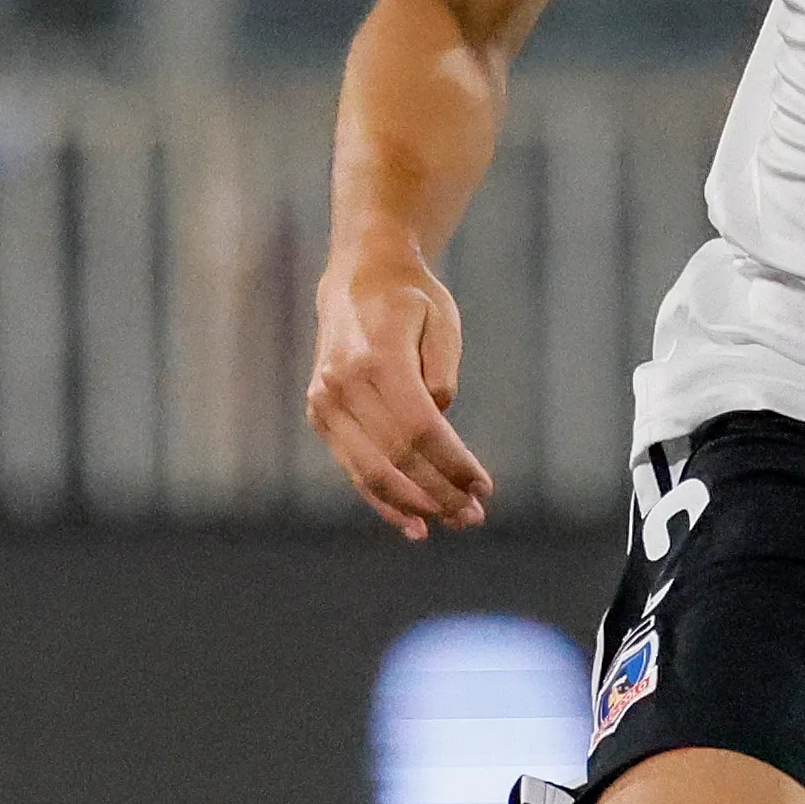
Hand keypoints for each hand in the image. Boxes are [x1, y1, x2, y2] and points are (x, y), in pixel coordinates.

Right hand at [308, 231, 492, 538]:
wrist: (358, 280)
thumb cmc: (411, 301)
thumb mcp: (441, 322)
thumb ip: (442, 374)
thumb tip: (439, 429)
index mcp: (377, 358)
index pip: (420, 428)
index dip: (453, 463)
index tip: (484, 485)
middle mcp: (343, 384)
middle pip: (396, 456)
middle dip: (439, 493)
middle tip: (475, 516)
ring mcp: (325, 402)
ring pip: (371, 471)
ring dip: (415, 505)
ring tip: (454, 522)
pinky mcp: (320, 416)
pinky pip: (353, 468)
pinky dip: (383, 500)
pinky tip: (413, 523)